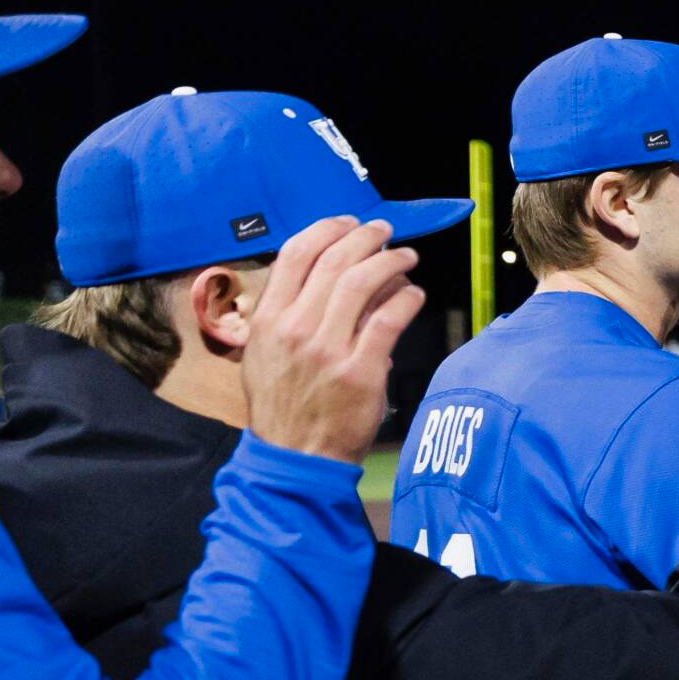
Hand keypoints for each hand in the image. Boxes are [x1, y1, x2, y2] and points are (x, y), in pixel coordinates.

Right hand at [241, 216, 425, 464]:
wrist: (295, 456)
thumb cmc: (284, 404)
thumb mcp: (264, 354)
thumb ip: (287, 315)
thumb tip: (328, 281)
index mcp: (267, 319)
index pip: (294, 254)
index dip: (326, 230)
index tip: (348, 223)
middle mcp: (294, 328)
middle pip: (333, 261)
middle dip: (364, 238)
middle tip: (385, 232)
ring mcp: (327, 350)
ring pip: (362, 283)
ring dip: (390, 261)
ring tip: (406, 257)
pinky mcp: (360, 372)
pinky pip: (388, 320)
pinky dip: (405, 299)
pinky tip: (414, 294)